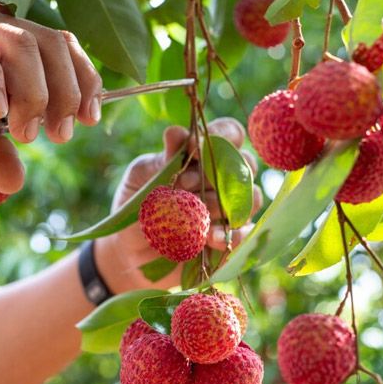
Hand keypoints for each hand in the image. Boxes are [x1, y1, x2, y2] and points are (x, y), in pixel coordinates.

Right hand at [0, 1, 101, 193]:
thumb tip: (15, 182)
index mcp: (4, 43)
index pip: (61, 47)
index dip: (84, 79)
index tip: (90, 119)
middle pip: (50, 44)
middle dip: (66, 91)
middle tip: (60, 134)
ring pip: (19, 43)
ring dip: (34, 91)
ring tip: (25, 131)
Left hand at [95, 117, 262, 292]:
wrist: (131, 250)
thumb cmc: (138, 205)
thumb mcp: (142, 178)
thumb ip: (162, 159)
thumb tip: (176, 133)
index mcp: (205, 155)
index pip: (230, 133)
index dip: (221, 135)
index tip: (194, 147)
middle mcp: (225, 179)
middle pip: (246, 164)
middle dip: (217, 173)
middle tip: (184, 185)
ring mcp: (232, 209)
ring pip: (251, 198)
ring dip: (222, 205)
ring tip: (195, 215)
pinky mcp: (233, 239)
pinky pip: (246, 233)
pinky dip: (230, 235)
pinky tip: (210, 239)